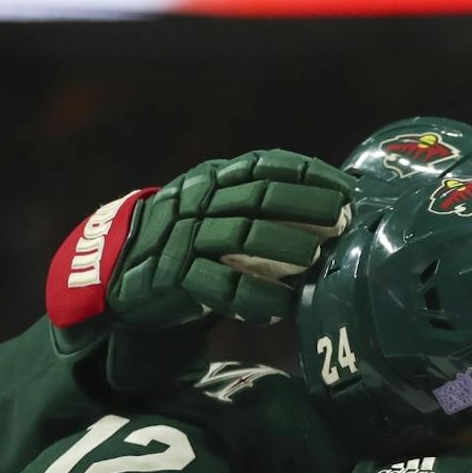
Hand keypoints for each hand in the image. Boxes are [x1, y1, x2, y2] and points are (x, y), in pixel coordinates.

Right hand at [45, 150, 353, 390]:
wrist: (124, 267)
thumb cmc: (192, 239)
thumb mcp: (219, 208)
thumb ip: (261, 205)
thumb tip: (335, 210)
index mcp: (215, 178)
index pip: (266, 165)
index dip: (308, 174)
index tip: (347, 188)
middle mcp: (200, 200)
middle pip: (258, 197)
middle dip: (304, 207)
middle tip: (342, 220)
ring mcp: (185, 236)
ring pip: (239, 237)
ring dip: (281, 246)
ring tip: (314, 257)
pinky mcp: (173, 276)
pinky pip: (218, 286)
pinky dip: (252, 297)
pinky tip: (280, 306)